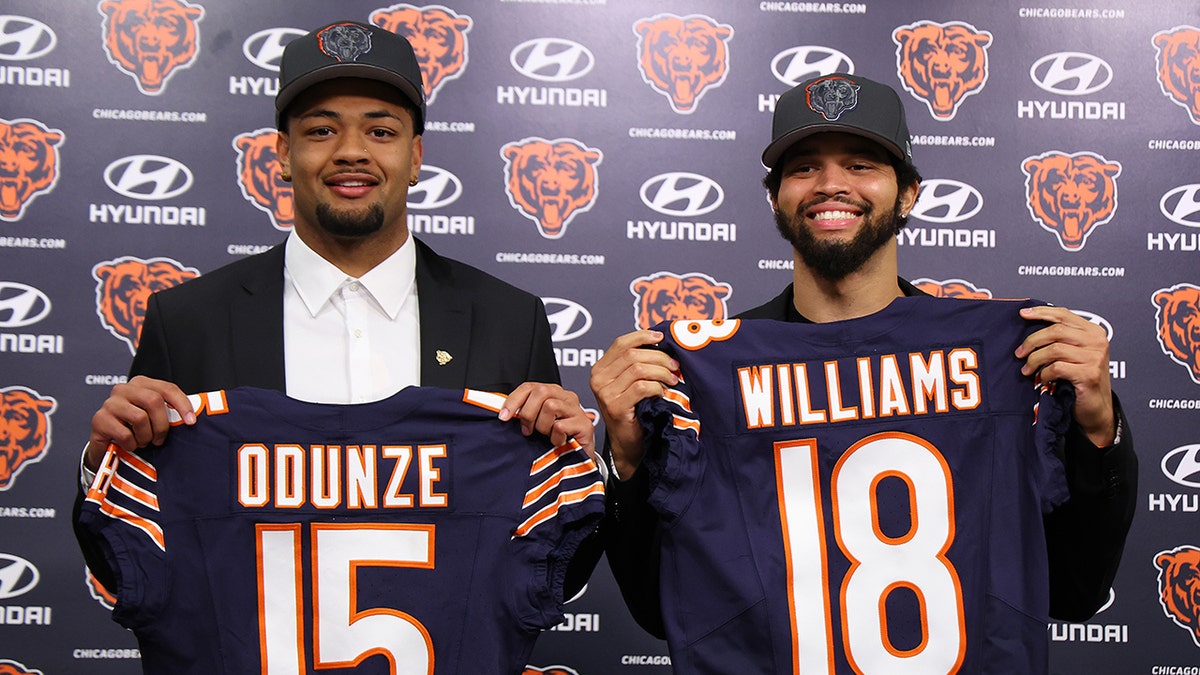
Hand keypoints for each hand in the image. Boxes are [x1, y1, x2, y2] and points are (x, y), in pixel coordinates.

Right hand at [86, 376, 193, 470]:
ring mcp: (110, 403)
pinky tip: (129, 444)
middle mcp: (124, 389)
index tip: (191, 422)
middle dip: (161, 425)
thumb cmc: (135, 430)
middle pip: (154, 400)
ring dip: (145, 436)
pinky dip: (132, 444)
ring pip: (140, 417)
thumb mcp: (154, 418)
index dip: (182, 404)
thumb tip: (190, 417)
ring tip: (142, 441)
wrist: (109, 446)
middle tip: (159, 439)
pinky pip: (125, 434)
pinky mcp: (99, 419)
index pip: (167, 388)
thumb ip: (168, 412)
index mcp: (141, 384)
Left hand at [500, 382, 594, 458]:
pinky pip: (560, 426)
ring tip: (548, 436)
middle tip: (528, 430)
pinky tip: (558, 442)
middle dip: (529, 413)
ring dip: (543, 426)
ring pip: (550, 406)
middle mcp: (566, 397)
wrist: (578, 460)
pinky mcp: (585, 424)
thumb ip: (525, 413)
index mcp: (553, 393)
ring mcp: (577, 410)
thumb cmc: (555, 439)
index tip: (504, 416)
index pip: (529, 387)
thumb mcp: (537, 423)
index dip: (514, 400)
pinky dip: (555, 438)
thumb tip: (504, 413)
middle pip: (540, 391)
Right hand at [589, 330, 678, 479]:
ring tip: (673, 380)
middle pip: (632, 354)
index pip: (621, 343)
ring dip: (662, 373)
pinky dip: (657, 388)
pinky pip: (642, 387)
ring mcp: (605, 393)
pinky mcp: (615, 407)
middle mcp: (598, 379)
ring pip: (639, 369)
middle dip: (659, 357)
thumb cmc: (633, 410)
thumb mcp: (630, 383)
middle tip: (675, 367)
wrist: (628, 443)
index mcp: (600, 369)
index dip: (642, 337)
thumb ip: (636, 363)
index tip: (661, 338)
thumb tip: (659, 342)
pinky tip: (662, 394)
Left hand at [1016, 305, 1115, 446]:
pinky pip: (1056, 368)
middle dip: (1032, 341)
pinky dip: (1044, 374)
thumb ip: (1061, 338)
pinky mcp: (1089, 374)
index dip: (1041, 312)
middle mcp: (1097, 341)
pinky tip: (1042, 379)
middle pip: (1055, 331)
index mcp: (1093, 331)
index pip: (1064, 315)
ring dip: (1034, 360)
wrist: (1096, 407)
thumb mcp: (1074, 353)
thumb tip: (1030, 323)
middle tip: (1019, 353)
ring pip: (1054, 349)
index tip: (1022, 314)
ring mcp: (1095, 357)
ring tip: (1027, 369)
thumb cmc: (1080, 378)